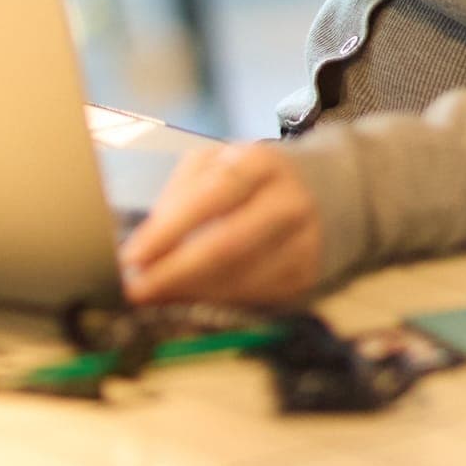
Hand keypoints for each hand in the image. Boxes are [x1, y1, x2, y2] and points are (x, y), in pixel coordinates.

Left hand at [120, 141, 321, 307]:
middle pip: (227, 246)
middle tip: (137, 290)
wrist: (332, 189)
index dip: (170, 229)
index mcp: (260, 164)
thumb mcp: (219, 163)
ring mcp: (303, 243)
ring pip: (240, 279)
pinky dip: (218, 302)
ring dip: (192, 293)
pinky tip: (193, 299)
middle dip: (175, 273)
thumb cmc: (256, 176)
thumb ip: (181, 194)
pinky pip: (256, 298)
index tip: (133, 255)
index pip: (210, 198)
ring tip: (157, 296)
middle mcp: (287, 203)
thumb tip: (147, 242)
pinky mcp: (308, 276)